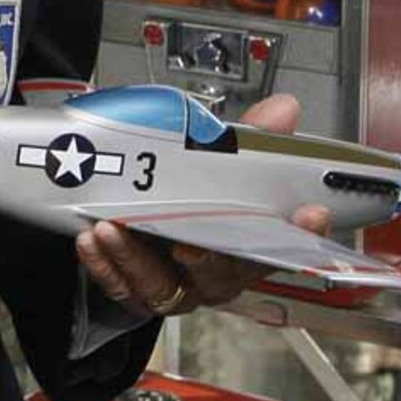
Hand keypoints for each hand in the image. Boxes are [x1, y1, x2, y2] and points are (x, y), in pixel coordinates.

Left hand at [75, 92, 329, 316]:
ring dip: (136, 259)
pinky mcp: (135, 290)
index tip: (308, 214)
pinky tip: (92, 241)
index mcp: (245, 242)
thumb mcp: (214, 160)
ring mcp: (176, 283)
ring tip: (111, 227)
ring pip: (164, 285)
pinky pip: (121, 287)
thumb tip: (282, 110)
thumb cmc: (185, 194)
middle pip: (224, 275)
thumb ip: (245, 139)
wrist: (131, 213)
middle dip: (206, 260)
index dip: (302, 233)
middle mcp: (215, 270)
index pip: (284, 243)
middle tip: (185, 244)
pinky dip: (105, 265)